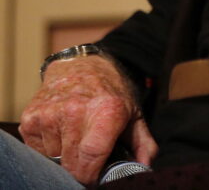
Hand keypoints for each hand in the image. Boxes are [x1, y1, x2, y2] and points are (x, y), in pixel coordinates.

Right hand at [19, 55, 156, 182]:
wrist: (81, 64)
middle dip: (80, 169)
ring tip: (75, 137)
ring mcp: (50, 114)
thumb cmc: (110, 91)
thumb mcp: (134, 113)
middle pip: (71, 163)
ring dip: (64, 156)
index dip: (92, 175)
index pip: (91, 156)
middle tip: (88, 160)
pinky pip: (37, 150)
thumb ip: (143, 144)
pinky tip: (60, 131)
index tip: (95, 178)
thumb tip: (144, 168)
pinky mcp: (30, 117)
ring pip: (53, 158)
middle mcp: (75, 110)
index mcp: (106, 110)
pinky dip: (48, 148)